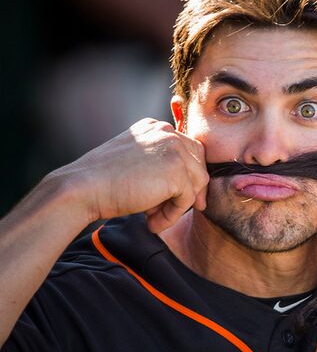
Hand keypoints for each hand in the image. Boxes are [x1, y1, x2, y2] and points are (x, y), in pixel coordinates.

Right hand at [50, 118, 208, 232]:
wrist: (82, 188)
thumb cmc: (103, 181)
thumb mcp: (135, 163)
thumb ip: (159, 165)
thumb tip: (193, 190)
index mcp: (155, 127)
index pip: (188, 150)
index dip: (186, 175)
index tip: (177, 197)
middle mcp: (167, 133)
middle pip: (199, 164)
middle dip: (190, 190)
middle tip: (171, 212)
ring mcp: (174, 150)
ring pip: (196, 183)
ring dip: (178, 205)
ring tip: (154, 218)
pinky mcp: (176, 172)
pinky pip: (187, 200)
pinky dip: (172, 216)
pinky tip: (152, 223)